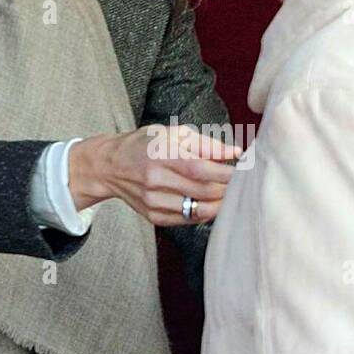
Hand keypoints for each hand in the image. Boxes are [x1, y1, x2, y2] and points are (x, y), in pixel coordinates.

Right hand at [68, 124, 241, 225]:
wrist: (110, 166)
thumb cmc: (145, 144)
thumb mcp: (172, 133)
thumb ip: (205, 143)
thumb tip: (234, 153)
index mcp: (160, 154)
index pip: (199, 168)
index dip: (225, 172)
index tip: (244, 171)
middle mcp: (155, 180)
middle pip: (202, 191)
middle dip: (227, 188)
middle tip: (241, 183)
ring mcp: (153, 201)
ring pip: (198, 209)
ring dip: (219, 204)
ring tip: (229, 193)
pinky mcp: (153, 216)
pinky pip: (187, 220)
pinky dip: (204, 213)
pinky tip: (210, 202)